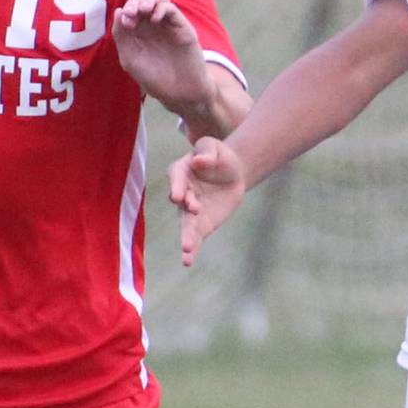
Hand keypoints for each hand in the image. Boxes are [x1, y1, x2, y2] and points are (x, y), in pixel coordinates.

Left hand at [112, 0, 213, 114]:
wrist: (179, 92)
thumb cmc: (154, 79)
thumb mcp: (130, 59)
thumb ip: (121, 36)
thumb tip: (119, 10)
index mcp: (138, 32)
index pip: (130, 9)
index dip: (126, 10)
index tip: (127, 24)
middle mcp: (152, 26)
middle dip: (135, 2)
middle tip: (133, 13)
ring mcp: (167, 25)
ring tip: (144, 10)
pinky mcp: (181, 27)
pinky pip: (171, 8)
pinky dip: (161, 8)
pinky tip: (156, 20)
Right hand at [168, 136, 245, 266]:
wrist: (232, 173)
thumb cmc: (219, 155)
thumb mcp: (214, 146)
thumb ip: (207, 152)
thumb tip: (199, 161)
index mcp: (182, 170)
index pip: (176, 177)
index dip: (177, 186)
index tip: (178, 196)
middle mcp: (182, 193)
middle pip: (180, 202)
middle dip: (186, 206)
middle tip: (193, 208)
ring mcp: (190, 211)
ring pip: (186, 224)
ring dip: (186, 236)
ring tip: (186, 248)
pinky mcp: (201, 224)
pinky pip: (195, 237)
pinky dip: (192, 249)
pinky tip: (187, 261)